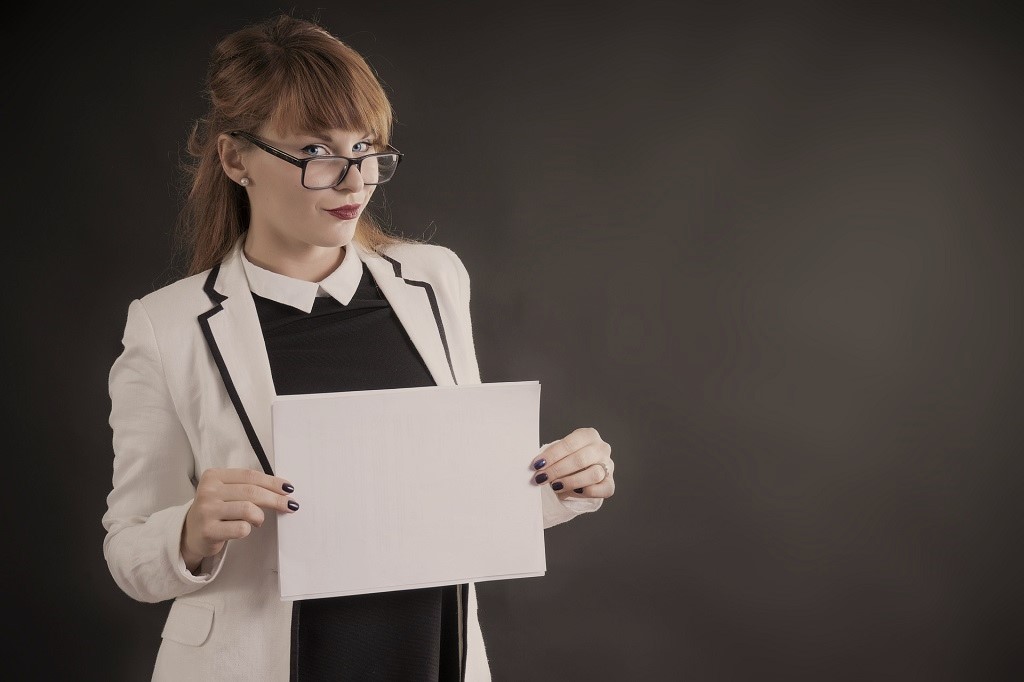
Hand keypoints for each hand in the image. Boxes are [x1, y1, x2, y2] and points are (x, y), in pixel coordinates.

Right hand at [180, 467, 297, 571]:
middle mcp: (208, 491)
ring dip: (260, 516)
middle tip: (290, 505)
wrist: (191, 533)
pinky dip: (248, 529)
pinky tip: (244, 529)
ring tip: (258, 520)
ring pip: (248, 509)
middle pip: (251, 492)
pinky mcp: (208, 530)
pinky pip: (241, 528)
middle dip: (275, 499)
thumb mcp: (226, 491)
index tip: (288, 488)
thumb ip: (247, 486)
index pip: (250, 475)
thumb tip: (282, 489)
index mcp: (213, 476)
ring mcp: (207, 511)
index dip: (272, 482)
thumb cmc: (216, 510)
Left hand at [530, 427, 614, 500]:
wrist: (580, 471)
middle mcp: (601, 448)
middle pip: (580, 459)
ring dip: (571, 481)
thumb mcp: (560, 453)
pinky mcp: (610, 482)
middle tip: (542, 478)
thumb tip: (537, 466)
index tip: (537, 464)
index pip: (570, 443)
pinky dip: (589, 491)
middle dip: (558, 470)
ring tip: (555, 486)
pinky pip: (604, 489)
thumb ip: (552, 457)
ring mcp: (608, 465)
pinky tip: (576, 491)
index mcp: (588, 435)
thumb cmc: (566, 459)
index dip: (552, 455)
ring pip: (594, 474)